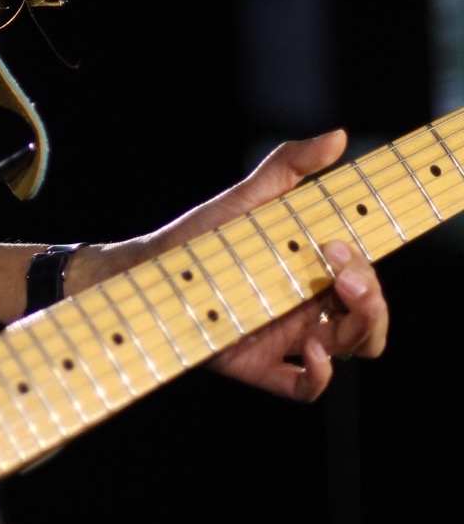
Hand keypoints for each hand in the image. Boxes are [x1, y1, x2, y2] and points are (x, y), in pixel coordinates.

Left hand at [74, 131, 388, 400]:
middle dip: (371, 300)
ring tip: (328, 319)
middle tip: (341, 276)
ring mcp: (290, 338)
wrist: (151, 270)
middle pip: (370, 316)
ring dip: (357, 332)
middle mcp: (310, 305)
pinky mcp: (263, 366)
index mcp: (316, 269)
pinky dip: (321, 376)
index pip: (366, 277)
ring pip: (352, 347)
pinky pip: (307, 387)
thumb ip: (291, 165)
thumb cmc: (204, 233)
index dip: (370, 269)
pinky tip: (312, 353)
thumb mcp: (249, 195)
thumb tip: (338, 136)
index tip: (341, 244)